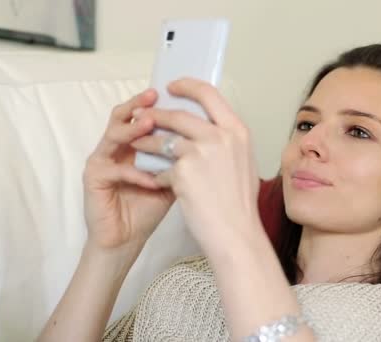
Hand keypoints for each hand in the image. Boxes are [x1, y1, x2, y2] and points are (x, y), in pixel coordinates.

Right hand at [82, 89, 174, 253]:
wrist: (126, 239)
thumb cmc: (147, 208)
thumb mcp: (172, 178)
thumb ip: (180, 157)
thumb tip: (206, 136)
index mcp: (132, 143)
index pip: (141, 114)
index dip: (155, 103)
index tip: (174, 93)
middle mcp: (114, 147)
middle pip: (123, 115)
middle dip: (139, 105)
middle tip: (155, 96)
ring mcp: (101, 160)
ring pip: (114, 135)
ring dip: (133, 130)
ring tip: (149, 124)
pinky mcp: (94, 177)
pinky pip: (116, 169)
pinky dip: (137, 173)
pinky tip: (154, 180)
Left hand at [129, 79, 260, 251]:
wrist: (236, 233)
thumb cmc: (240, 204)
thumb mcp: (242, 162)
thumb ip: (225, 141)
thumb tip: (205, 128)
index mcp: (237, 131)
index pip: (209, 94)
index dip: (188, 86)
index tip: (172, 87)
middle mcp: (221, 136)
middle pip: (180, 115)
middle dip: (157, 115)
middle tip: (142, 115)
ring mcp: (201, 152)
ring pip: (163, 138)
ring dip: (147, 141)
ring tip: (138, 145)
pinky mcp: (183, 171)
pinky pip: (162, 166)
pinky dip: (156, 173)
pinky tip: (155, 181)